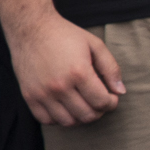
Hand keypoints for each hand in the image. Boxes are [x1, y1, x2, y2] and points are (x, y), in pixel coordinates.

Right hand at [8, 10, 124, 126]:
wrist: (30, 27)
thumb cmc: (64, 35)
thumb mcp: (94, 44)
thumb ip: (111, 68)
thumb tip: (120, 92)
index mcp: (79, 72)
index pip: (101, 102)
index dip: (111, 102)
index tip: (111, 97)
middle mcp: (60, 86)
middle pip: (87, 115)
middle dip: (99, 111)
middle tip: (98, 101)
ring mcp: (42, 93)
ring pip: (68, 122)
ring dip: (80, 117)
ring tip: (82, 104)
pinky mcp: (29, 96)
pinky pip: (47, 120)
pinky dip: (59, 118)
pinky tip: (64, 106)